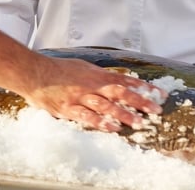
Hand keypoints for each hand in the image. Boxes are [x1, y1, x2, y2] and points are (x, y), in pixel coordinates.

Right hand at [22, 56, 165, 131]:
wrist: (34, 73)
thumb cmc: (57, 70)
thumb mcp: (82, 67)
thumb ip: (99, 75)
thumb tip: (116, 80)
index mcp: (96, 74)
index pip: (124, 80)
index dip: (143, 87)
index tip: (159, 94)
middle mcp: (91, 85)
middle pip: (120, 93)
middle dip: (140, 101)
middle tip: (156, 110)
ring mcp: (80, 97)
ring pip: (106, 105)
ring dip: (124, 114)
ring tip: (139, 123)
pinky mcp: (69, 108)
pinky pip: (86, 116)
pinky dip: (100, 122)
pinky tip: (111, 128)